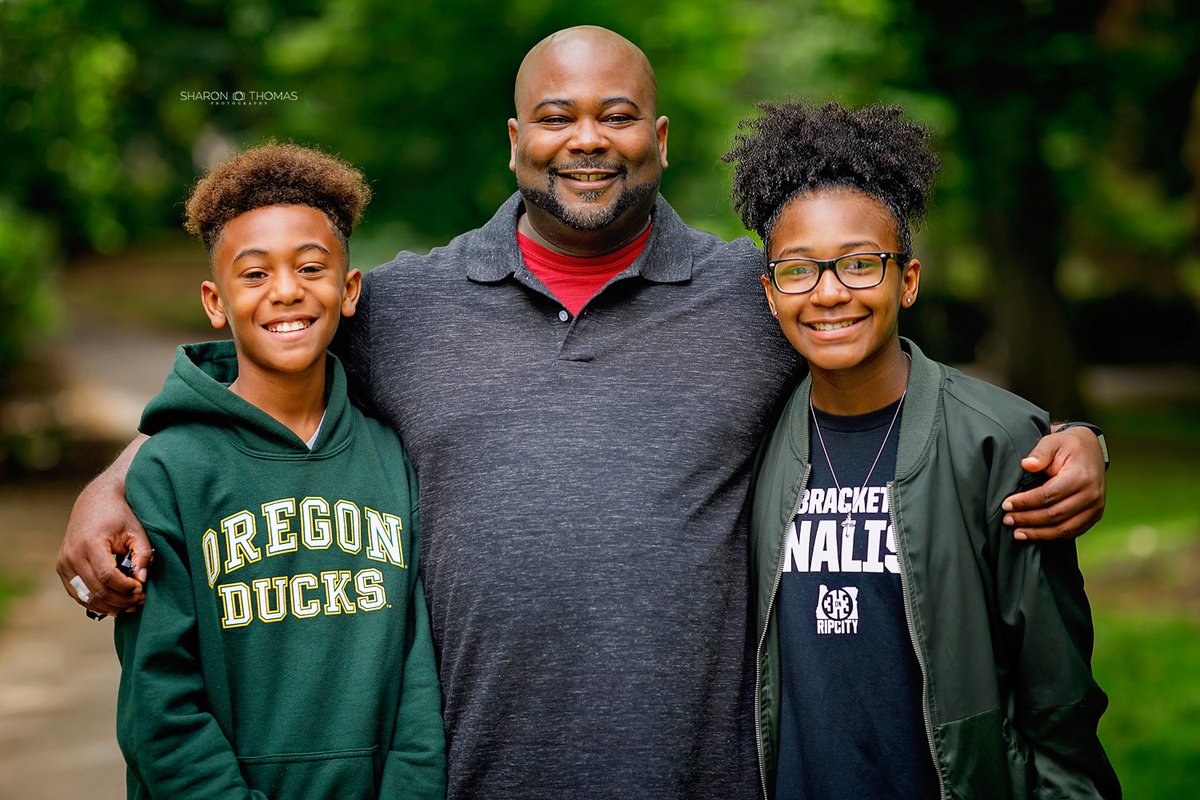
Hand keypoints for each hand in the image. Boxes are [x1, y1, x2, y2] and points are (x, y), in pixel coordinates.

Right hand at [55, 437, 150, 616]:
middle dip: (120, 600)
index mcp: (90, 543)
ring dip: (108, 606)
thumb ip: (142, 555)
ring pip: (85, 596)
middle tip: (140, 602)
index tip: (141, 589)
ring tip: (130, 606)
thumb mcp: (137, 531)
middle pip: (95, 590)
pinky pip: (77, 593)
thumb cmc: (120, 515)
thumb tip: (141, 580)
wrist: (95, 502)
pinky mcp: (62, 568)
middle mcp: (72, 554)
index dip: (125, 588)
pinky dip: (94, 602)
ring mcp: (64, 562)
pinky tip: (113, 605)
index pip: (106, 576)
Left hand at [1002, 425, 1105, 540]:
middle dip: (1028, 519)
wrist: (1090, 449)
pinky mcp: (1094, 515)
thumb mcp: (1053, 441)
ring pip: (1064, 529)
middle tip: (1007, 519)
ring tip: (1017, 532)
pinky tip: (1035, 534)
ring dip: (1038, 533)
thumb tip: (1026, 465)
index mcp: (1080, 476)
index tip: (1006, 504)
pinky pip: (1073, 532)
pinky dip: (1052, 535)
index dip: (1025, 502)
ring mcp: (1096, 507)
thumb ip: (1040, 453)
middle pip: (1055, 515)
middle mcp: (1092, 495)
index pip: (1048, 495)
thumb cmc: (1067, 445)